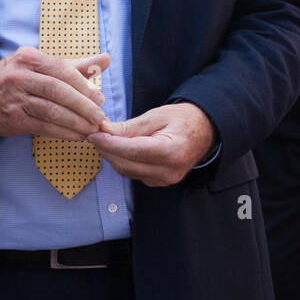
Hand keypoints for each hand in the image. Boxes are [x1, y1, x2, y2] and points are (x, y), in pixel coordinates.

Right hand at [0, 47, 108, 139]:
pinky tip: (77, 135)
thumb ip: (76, 65)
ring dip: (76, 122)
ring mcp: (15, 98)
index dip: (84, 85)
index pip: (62, 70)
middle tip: (99, 116)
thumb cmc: (19, 78)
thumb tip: (106, 60)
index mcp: (30, 58)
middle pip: (58, 91)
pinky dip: (63, 132)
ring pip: (51, 111)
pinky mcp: (14, 119)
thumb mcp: (42, 65)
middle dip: (82, 105)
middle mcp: (20, 77)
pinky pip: (43, 127)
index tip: (100, 98)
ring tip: (92, 129)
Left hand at [88, 102, 216, 185]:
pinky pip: (134, 174)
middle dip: (107, 149)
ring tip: (107, 139)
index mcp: (172, 151)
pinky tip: (121, 149)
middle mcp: (169, 170)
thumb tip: (102, 131)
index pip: (132, 151)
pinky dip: (124, 162)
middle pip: (126, 164)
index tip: (93, 134)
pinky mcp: (160, 183)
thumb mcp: (156, 116)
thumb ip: (129, 127)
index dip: (109, 144)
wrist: (205, 130)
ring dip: (113, 156)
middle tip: (96, 133)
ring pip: (126, 171)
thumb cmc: (183, 119)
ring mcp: (165, 180)